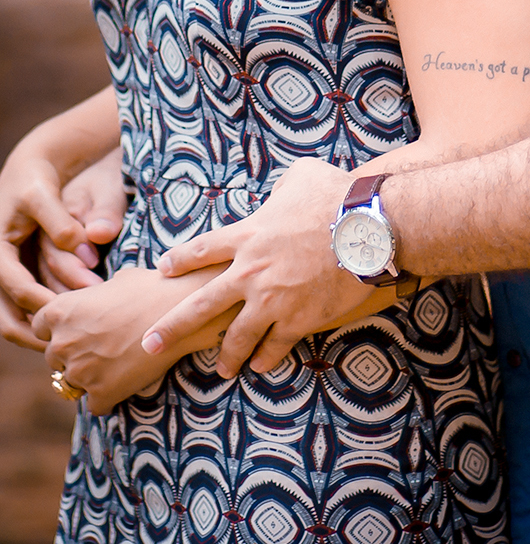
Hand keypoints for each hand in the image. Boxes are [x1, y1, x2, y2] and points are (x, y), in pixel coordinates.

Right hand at [0, 143, 87, 349]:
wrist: (29, 173)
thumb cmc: (36, 181)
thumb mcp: (44, 194)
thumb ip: (60, 221)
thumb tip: (81, 247)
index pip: (14, 285)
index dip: (39, 301)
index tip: (65, 313)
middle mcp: (0, 267)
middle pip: (7, 314)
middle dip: (34, 331)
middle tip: (65, 343)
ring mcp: (10, 274)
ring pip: (17, 316)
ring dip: (41, 328)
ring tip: (70, 340)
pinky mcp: (22, 275)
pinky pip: (30, 306)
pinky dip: (46, 316)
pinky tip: (72, 323)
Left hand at [31, 264, 230, 414]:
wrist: (183, 310)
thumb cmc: (153, 288)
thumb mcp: (116, 280)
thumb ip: (96, 296)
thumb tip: (100, 299)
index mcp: (60, 311)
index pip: (39, 327)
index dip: (61, 328)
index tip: (79, 328)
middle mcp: (62, 343)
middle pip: (54, 357)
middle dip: (74, 353)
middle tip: (102, 347)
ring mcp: (80, 372)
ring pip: (72, 383)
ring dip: (89, 377)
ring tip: (117, 365)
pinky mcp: (101, 394)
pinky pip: (96, 404)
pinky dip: (109, 396)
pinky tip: (128, 380)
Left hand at [143, 159, 373, 378]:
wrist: (367, 227)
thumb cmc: (335, 194)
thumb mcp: (301, 175)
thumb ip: (281, 187)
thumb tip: (280, 192)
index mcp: (247, 235)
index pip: (201, 250)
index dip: (179, 261)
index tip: (162, 269)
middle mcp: (250, 271)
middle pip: (200, 305)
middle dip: (171, 327)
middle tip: (149, 344)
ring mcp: (272, 299)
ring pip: (237, 336)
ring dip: (226, 354)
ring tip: (219, 368)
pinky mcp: (299, 318)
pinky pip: (275, 345)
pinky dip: (266, 357)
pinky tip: (260, 366)